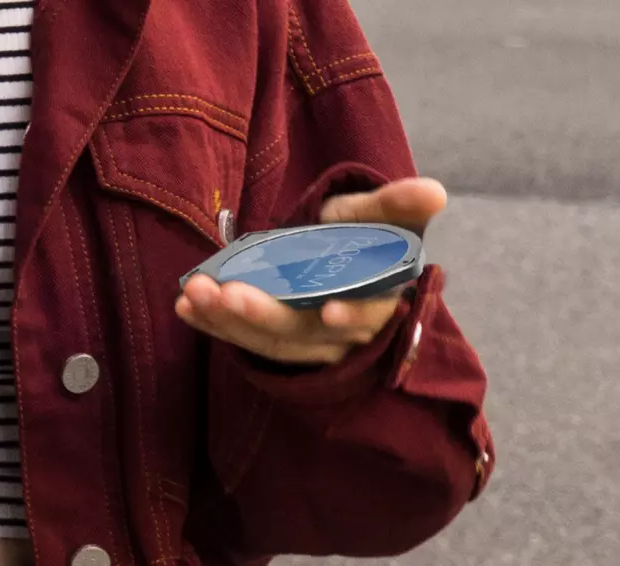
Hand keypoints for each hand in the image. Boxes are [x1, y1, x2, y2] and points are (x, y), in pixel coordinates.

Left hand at [175, 177, 446, 363]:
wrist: (336, 261)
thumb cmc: (359, 239)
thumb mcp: (376, 219)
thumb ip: (396, 207)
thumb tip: (434, 191)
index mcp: (378, 302)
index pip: (370, 315)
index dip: (353, 315)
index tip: (330, 310)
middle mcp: (342, 334)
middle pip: (306, 333)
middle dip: (264, 315)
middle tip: (223, 292)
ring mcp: (306, 345)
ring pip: (270, 342)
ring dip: (229, 321)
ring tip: (193, 293)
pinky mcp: (276, 345)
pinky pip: (244, 341)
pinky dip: (214, 326)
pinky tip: (185, 307)